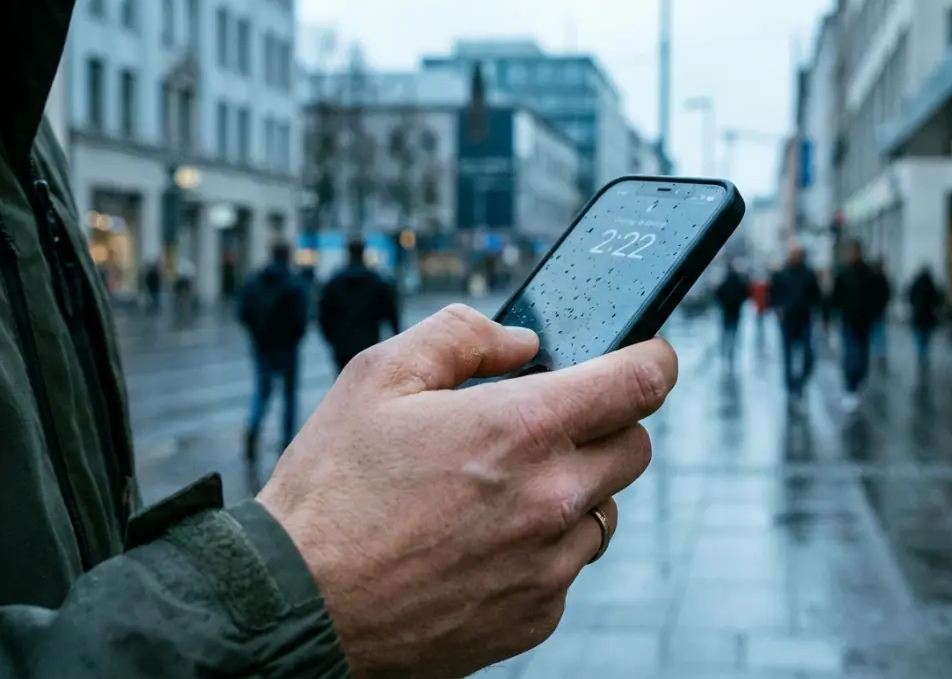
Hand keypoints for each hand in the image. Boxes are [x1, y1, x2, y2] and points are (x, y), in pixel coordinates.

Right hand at [257, 305, 677, 677]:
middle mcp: (550, 499)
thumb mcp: (377, 377)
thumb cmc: (331, 490)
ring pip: (605, 510)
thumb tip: (521, 341)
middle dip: (605, 424)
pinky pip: (569, 566)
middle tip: (547, 426)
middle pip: (635, 446)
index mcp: (520, 430)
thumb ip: (461, 336)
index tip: (646, 358)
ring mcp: (549, 564)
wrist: (298, 604)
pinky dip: (543, 548)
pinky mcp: (537, 614)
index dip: (652, 360)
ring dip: (573, 491)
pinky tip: (482, 542)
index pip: (641, 382)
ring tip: (500, 492)